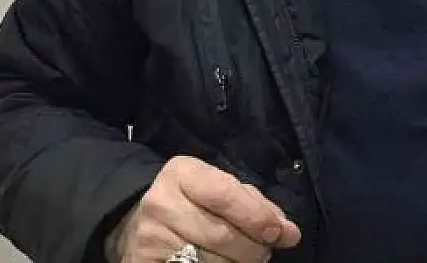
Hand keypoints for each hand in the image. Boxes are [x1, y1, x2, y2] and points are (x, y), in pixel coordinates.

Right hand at [106, 156, 300, 262]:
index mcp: (182, 173)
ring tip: (246, 258)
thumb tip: (289, 231)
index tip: (279, 232)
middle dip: (253, 248)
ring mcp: (150, 236)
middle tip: (265, 251)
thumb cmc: (192, 201)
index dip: (257, 217)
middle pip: (221, 235)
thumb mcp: (219, 188)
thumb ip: (256, 205)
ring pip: (209, 261)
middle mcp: (161, 202)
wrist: (137, 220)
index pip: (225, 195)